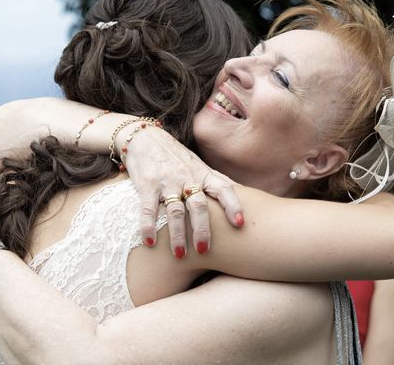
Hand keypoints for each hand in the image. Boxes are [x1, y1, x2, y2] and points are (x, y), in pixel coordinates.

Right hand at [121, 126, 243, 257]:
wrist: (146, 138)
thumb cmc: (178, 157)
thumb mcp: (200, 166)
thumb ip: (219, 182)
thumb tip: (247, 195)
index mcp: (204, 174)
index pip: (223, 189)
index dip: (233, 205)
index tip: (240, 223)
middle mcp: (188, 177)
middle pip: (199, 205)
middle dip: (202, 228)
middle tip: (204, 250)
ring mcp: (167, 181)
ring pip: (175, 210)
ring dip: (177, 234)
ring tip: (180, 255)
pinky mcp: (147, 185)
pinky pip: (148, 208)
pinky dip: (148, 226)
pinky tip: (149, 242)